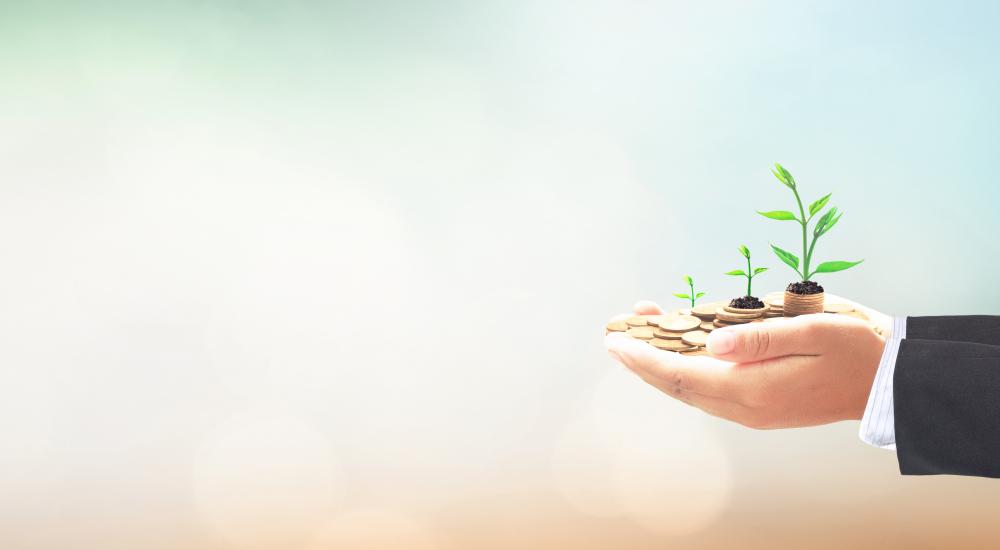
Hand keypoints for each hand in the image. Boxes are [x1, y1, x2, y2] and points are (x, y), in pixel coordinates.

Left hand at [604, 301, 885, 428]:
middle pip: (678, 386)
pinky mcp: (760, 406)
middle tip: (615, 334)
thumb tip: (712, 342)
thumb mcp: (811, 331)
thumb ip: (758, 338)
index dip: (644, 358)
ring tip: (639, 333)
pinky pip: (710, 389)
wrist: (889, 382)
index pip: (682, 376)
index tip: (616, 341)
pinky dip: (687, 368)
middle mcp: (746, 408)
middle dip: (643, 361)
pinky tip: (680, 347)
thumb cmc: (855, 348)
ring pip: (692, 389)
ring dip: (662, 364)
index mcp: (753, 390)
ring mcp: (753, 411)